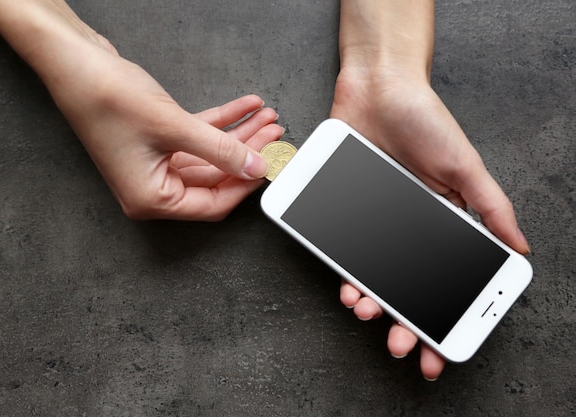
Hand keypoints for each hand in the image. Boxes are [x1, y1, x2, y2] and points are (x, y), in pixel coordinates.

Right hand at [0, 0, 284, 220]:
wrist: (73, 62)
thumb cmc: (106, 97)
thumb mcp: (173, 127)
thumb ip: (219, 151)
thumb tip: (255, 167)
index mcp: (151, 199)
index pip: (212, 204)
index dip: (245, 185)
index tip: (271, 166)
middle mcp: (153, 187)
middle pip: (215, 177)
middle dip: (248, 153)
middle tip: (276, 136)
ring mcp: (155, 163)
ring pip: (210, 155)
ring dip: (239, 136)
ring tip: (267, 118)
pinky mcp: (158, 140)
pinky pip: (198, 136)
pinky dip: (221, 122)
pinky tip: (245, 108)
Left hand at [331, 65, 530, 379]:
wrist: (378, 88)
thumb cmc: (425, 122)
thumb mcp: (464, 166)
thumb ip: (490, 207)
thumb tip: (520, 248)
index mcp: (438, 222)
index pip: (440, 279)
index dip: (440, 316)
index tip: (440, 349)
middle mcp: (403, 228)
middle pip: (402, 286)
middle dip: (401, 321)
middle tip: (400, 346)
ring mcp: (372, 222)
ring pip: (369, 274)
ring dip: (369, 302)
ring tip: (366, 314)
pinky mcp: (343, 209)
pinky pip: (340, 248)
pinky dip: (342, 271)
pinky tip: (345, 287)